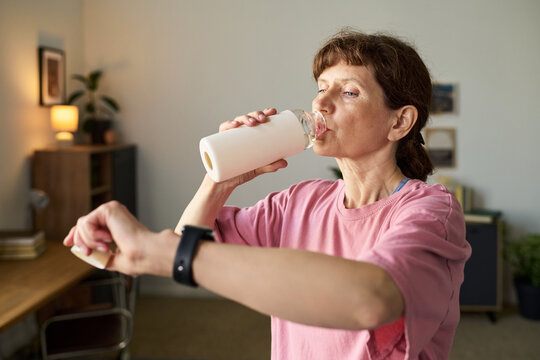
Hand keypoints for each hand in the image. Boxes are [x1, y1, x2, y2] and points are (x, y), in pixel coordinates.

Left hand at [63, 201, 177, 275]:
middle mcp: (113, 215)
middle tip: (88, 253)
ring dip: (90, 242)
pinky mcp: (108, 209)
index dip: (76, 234)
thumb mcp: (112, 259)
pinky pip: (86, 223)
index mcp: (116, 224)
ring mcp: (111, 210)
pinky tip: (107, 240)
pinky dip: (92, 236)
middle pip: (82, 224)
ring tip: (106, 248)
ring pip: (82, 225)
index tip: (67, 243)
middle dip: (79, 240)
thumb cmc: (137, 258)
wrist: (145, 253)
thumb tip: (86, 254)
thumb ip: (100, 255)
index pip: (89, 225)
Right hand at [214, 107, 287, 186]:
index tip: (273, 111)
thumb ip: (270, 165)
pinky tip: (234, 125)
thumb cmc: (241, 171)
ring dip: (244, 118)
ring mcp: (229, 136)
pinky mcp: (219, 142)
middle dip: (256, 114)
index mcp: (249, 135)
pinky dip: (228, 125)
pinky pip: (223, 129)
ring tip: (252, 123)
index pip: (257, 119)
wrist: (225, 182)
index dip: (265, 112)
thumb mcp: (257, 168)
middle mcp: (239, 132)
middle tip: (263, 119)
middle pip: (248, 117)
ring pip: (237, 121)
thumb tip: (284, 163)